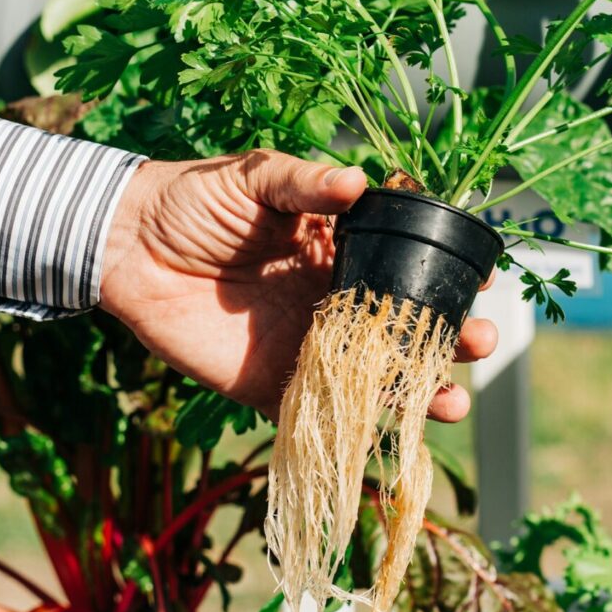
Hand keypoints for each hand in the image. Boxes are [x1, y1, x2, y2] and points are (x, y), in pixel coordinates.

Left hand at [99, 149, 497, 420]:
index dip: (447, 276)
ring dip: (418, 392)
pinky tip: (390, 434)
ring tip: (450, 400)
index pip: (407, 267)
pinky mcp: (272, 386)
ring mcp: (307, 347)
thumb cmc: (193, 199)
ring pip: (375, 378)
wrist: (127, 246)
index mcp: (339, 250)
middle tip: (479, 342)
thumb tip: (359, 181)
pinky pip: (321, 414)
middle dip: (449, 339)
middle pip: (404, 329)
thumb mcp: (254, 177)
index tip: (483, 281)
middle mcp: (333, 302)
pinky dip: (356, 429)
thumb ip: (304, 183)